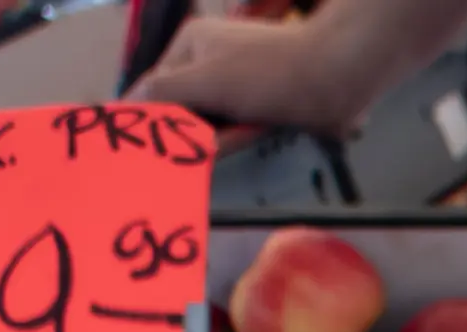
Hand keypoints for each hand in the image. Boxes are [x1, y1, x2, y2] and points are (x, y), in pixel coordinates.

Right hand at [130, 14, 379, 133]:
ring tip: (243, 132)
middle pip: (185, 108)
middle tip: (210, 141)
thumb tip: (125, 106)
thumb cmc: (269, 74)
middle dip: (195, 131)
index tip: (144, 150)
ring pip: (213, 122)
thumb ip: (163, 92)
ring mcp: (238, 81)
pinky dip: (243, 136)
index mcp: (190, 45)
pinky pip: (240, 126)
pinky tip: (254, 133)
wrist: (341, 77)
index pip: (154, 88)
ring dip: (223, 137)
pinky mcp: (263, 102)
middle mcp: (210, 60)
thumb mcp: (206, 80)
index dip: (151, 119)